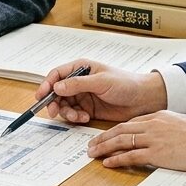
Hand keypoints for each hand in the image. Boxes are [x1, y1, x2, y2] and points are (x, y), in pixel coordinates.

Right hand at [35, 60, 167, 123]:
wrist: (143, 99)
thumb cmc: (125, 83)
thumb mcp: (101, 81)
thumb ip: (78, 84)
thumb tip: (57, 87)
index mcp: (81, 68)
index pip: (57, 74)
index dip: (47, 84)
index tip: (41, 96)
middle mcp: (80, 81)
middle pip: (57, 92)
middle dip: (54, 102)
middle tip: (54, 112)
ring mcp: (83, 95)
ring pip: (64, 105)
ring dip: (67, 112)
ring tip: (78, 117)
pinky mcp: (88, 108)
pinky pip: (74, 114)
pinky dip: (76, 118)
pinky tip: (85, 118)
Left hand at [88, 111, 185, 171]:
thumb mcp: (181, 125)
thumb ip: (165, 128)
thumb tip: (158, 137)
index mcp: (159, 116)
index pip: (130, 123)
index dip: (114, 130)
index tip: (105, 136)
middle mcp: (153, 125)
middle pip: (120, 130)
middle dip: (103, 137)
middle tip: (91, 145)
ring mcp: (154, 139)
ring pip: (122, 141)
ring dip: (104, 147)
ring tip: (93, 154)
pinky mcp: (157, 153)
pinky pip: (131, 156)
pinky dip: (117, 159)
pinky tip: (107, 162)